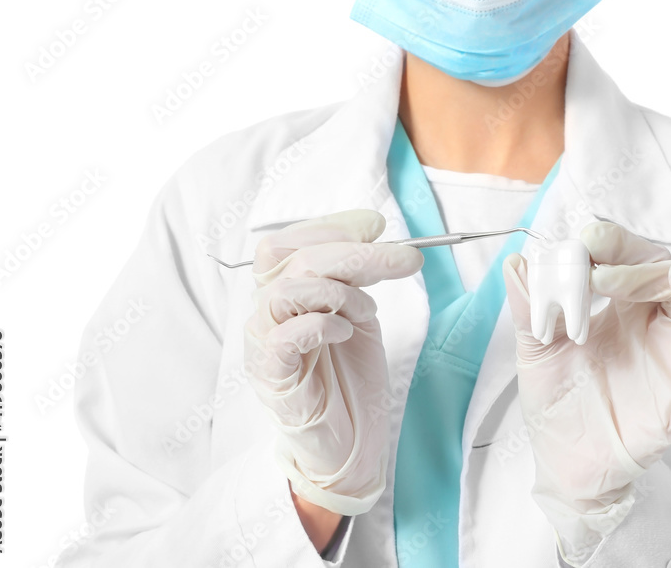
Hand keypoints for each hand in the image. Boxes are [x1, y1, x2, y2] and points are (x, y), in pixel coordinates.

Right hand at [244, 209, 423, 515]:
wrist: (351, 444)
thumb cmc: (350, 378)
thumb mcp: (359, 314)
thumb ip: (356, 275)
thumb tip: (372, 228)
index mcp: (283, 294)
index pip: (286, 243)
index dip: (330, 227)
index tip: (377, 226)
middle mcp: (266, 314)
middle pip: (292, 258)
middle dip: (355, 252)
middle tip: (406, 259)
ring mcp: (264, 344)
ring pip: (286, 290)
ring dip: (340, 291)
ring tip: (368, 312)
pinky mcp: (273, 377)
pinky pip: (284, 337)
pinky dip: (321, 324)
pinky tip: (345, 332)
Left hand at [501, 221, 670, 554]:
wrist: (565, 464)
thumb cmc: (557, 402)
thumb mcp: (537, 351)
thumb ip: (530, 309)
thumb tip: (514, 263)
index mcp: (627, 306)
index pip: (637, 258)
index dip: (618, 244)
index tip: (588, 242)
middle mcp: (662, 324)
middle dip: (644, 267)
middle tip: (602, 275)